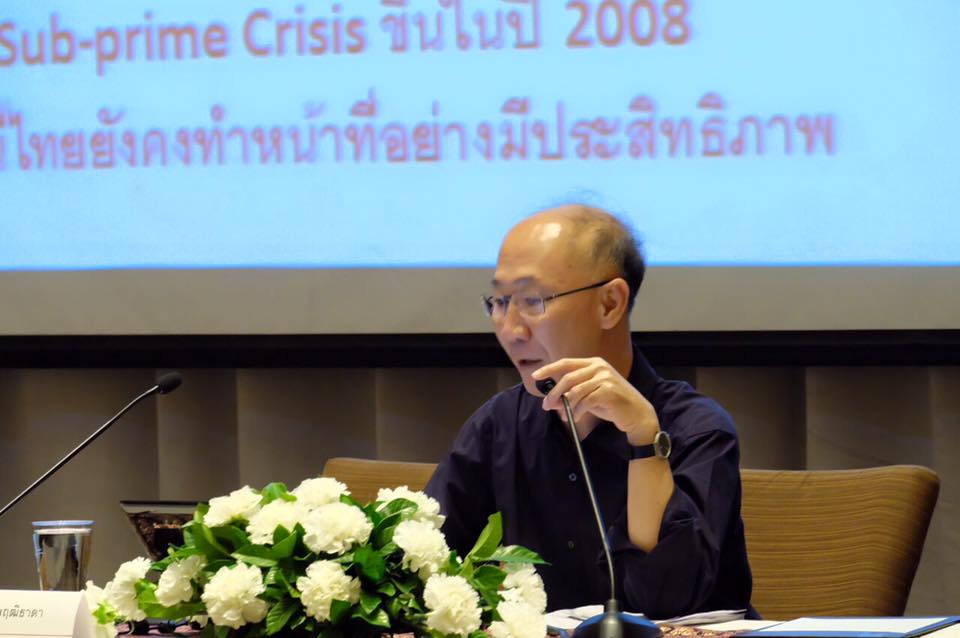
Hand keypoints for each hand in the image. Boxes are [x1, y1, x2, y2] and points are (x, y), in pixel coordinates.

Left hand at [532, 357, 658, 444]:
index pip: (566, 363)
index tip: (535, 376)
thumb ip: (573, 392)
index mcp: (593, 363)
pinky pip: (585, 402)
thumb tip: (550, 399)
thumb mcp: (590, 393)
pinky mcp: (609, 391)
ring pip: (575, 391)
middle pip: (568, 378)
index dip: (549, 369)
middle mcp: (599, 367)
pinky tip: (577, 417)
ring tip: (563, 415)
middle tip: (546, 405)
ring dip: (566, 405)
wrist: (636, 413)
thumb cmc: (611, 403)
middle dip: (554, 393)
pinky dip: (578, 411)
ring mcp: (605, 378)